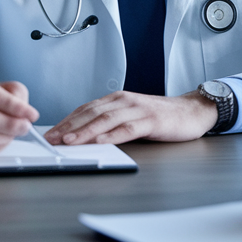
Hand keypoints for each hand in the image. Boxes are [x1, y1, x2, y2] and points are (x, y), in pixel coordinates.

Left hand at [44, 90, 215, 145]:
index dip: (66, 121)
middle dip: (69, 127)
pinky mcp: (151, 121)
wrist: (191, 111)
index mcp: (116, 99)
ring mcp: (138, 110)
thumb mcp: (130, 116)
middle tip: (52, 139)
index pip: (85, 109)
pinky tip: (101, 142)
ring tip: (70, 141)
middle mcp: (124, 101)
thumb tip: (82, 135)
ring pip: (106, 120)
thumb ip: (110, 122)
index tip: (50, 133)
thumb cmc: (159, 117)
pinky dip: (112, 136)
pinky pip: (128, 129)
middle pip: (91, 113)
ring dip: (85, 132)